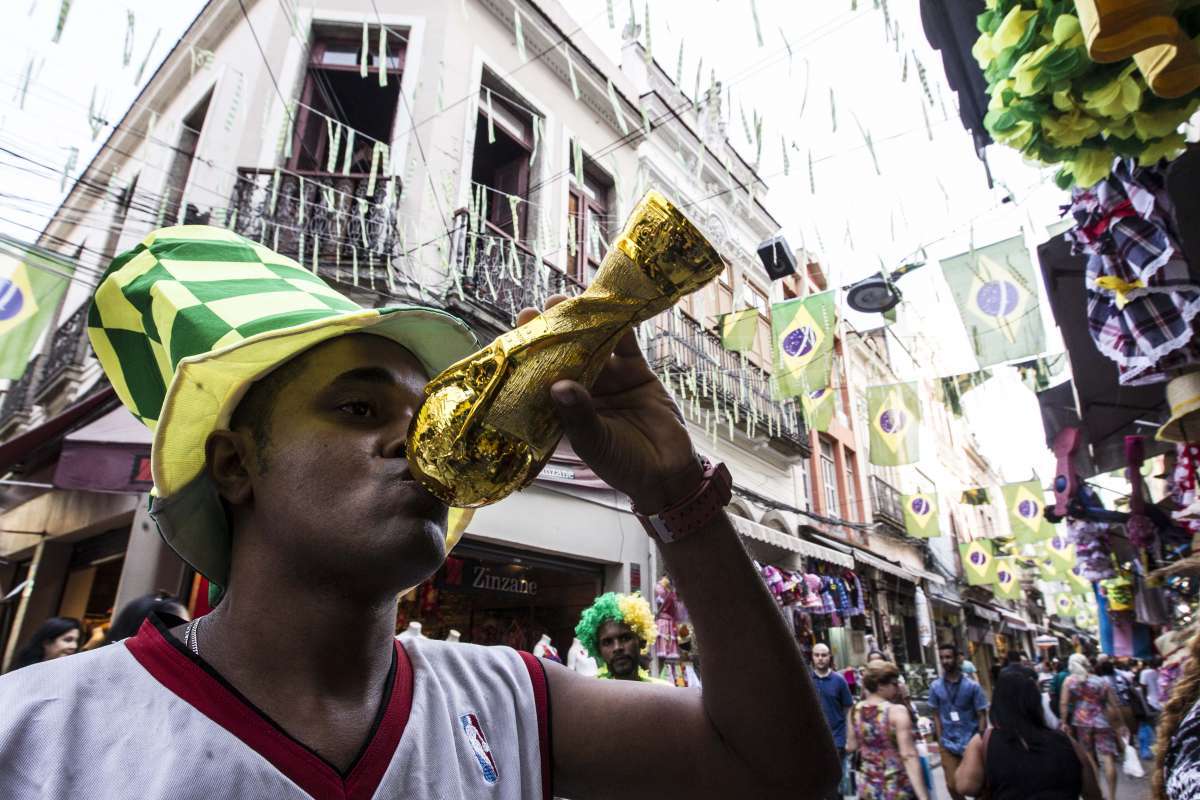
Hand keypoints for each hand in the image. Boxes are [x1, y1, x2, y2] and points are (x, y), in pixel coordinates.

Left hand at [515, 296, 702, 513]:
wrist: (668, 472)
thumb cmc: (623, 465)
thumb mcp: (595, 443)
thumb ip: (579, 415)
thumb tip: (558, 385)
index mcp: (564, 409)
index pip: (540, 378)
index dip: (529, 357)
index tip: (519, 336)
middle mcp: (583, 389)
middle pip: (565, 355)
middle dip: (554, 332)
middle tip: (542, 309)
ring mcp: (610, 378)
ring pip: (593, 344)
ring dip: (584, 323)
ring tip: (569, 300)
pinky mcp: (636, 371)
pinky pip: (626, 344)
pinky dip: (621, 325)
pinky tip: (611, 305)